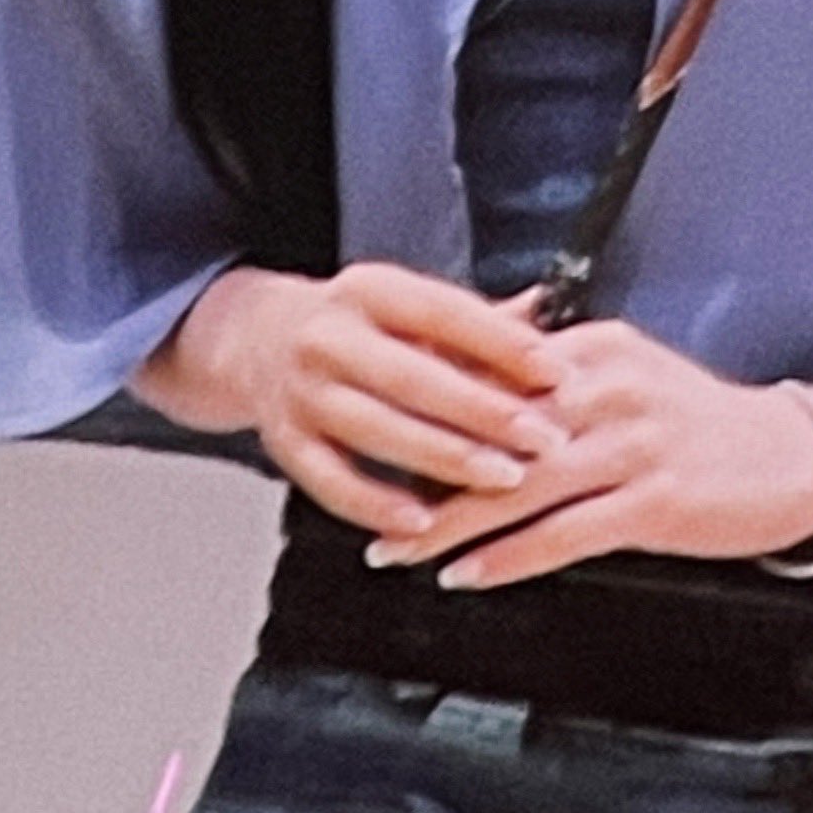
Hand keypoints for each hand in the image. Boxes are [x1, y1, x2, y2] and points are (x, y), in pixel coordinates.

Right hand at [143, 261, 567, 539]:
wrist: (256, 341)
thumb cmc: (359, 328)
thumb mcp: (409, 307)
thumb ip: (479, 321)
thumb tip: (554, 310)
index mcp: (369, 290)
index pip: (442, 312)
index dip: (501, 343)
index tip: (556, 372)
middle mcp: (328, 336)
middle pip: (413, 377)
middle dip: (485, 411)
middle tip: (545, 439)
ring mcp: (301, 392)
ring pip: (377, 429)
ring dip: (445, 458)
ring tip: (506, 479)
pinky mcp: (284, 443)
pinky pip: (332, 481)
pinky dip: (378, 504)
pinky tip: (424, 522)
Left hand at [358, 316, 812, 593]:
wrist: (795, 453)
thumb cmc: (702, 421)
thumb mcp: (629, 370)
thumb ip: (556, 369)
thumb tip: (476, 364)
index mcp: (595, 351)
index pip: (492, 376)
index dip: (427, 413)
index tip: (376, 441)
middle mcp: (610, 389)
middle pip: (493, 432)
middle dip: (422, 473)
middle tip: (366, 508)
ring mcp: (634, 446)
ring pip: (519, 486)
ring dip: (450, 524)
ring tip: (399, 551)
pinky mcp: (656, 499)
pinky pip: (565, 533)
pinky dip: (509, 557)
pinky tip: (469, 575)